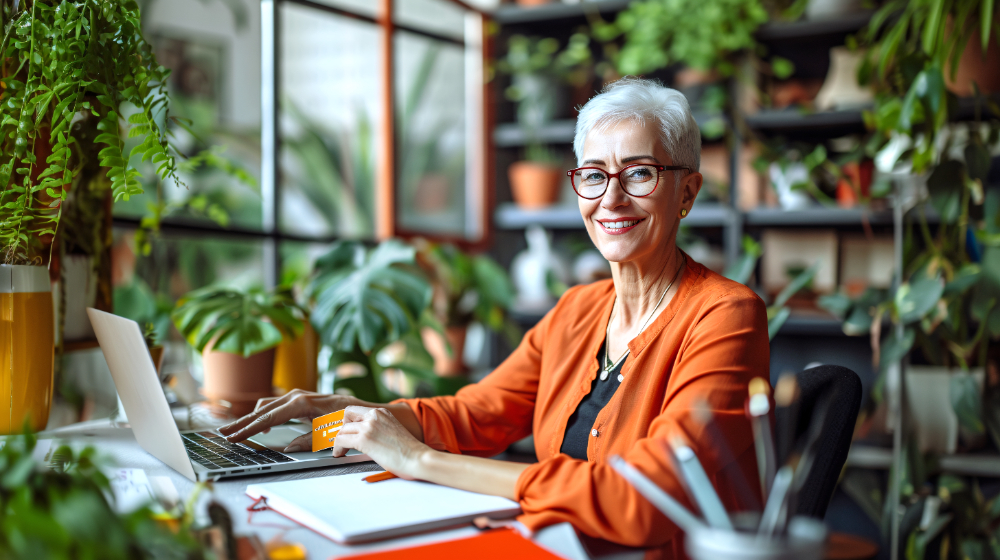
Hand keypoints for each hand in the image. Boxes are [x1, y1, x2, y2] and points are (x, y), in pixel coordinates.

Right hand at [219, 389, 356, 447]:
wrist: (359, 407)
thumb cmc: (346, 420)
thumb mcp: (328, 433)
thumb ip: (308, 441)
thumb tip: (288, 449)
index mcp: (301, 404)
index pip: (267, 419)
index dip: (248, 429)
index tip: (234, 437)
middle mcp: (296, 396)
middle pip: (261, 411)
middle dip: (242, 423)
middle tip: (223, 434)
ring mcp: (296, 395)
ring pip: (266, 406)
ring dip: (250, 418)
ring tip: (234, 430)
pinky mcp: (298, 398)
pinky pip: (274, 405)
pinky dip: (263, 414)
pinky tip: (259, 426)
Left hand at [331, 406, 433, 479]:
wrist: (418, 458)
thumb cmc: (409, 451)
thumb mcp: (392, 431)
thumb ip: (379, 429)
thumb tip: (366, 437)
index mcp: (382, 412)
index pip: (355, 410)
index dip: (347, 421)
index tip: (344, 430)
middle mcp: (374, 415)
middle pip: (346, 416)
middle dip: (341, 428)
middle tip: (341, 440)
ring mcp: (368, 426)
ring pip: (342, 429)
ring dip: (339, 441)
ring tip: (341, 450)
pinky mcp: (364, 439)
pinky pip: (341, 440)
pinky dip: (338, 448)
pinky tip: (340, 454)